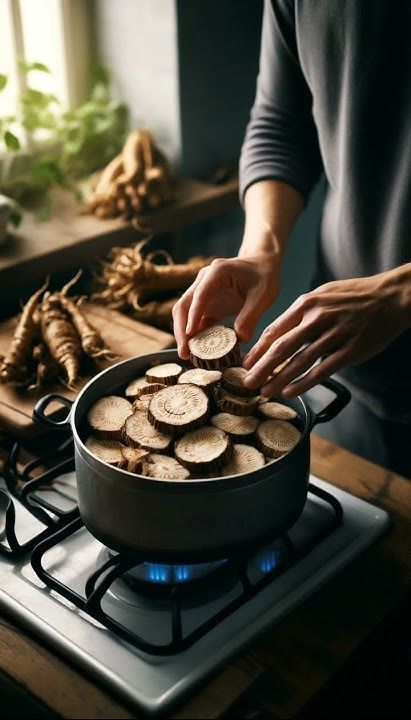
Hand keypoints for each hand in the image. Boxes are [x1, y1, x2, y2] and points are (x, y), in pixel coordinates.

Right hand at [173, 252, 280, 358]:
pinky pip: (195, 320)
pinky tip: (196, 350)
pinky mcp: (206, 305)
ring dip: (183, 333)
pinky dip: (194, 335)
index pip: (201, 294)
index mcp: (217, 272)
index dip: (194, 314)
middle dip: (182, 329)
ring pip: (184, 313)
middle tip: (184, 352)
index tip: (191, 333)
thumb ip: (251, 315)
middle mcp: (204, 280)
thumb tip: (241, 339)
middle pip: (184, 305)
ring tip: (187, 354)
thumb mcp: (263, 295)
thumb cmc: (263, 276)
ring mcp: (202, 293)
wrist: (261, 267)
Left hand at [243, 270, 410, 397]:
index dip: (258, 349)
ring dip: (279, 379)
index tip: (245, 363)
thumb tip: (277, 335)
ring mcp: (335, 334)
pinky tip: (291, 392)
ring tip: (265, 391)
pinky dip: (304, 383)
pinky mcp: (350, 350)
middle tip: (247, 382)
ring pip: (300, 361)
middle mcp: (318, 318)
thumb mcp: (322, 295)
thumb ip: (300, 314)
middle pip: (282, 347)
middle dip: (262, 367)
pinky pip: (322, 370)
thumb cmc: (353, 297)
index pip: (275, 330)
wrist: (390, 297)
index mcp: (307, 303)